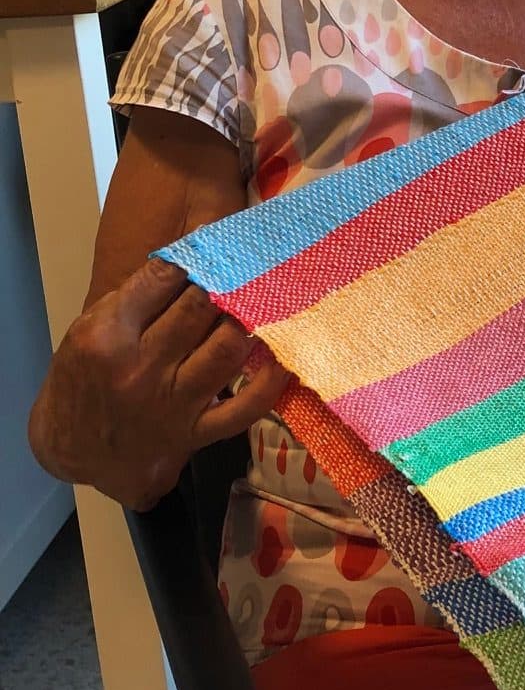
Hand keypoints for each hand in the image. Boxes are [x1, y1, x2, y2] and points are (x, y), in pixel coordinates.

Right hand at [28, 259, 291, 510]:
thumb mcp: (89, 331)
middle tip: (250, 263)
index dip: (197, 252)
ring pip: (227, 350)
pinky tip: (282, 356)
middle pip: (200, 310)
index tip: (219, 238)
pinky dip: (271, 381)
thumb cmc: (85, 380)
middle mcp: (140, 368)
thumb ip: (134, 297)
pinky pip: (246, 406)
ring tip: (264, 300)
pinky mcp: (196, 433)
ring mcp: (172, 403)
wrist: (77, 451)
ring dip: (250, 320)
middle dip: (228, 280)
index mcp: (108, 336)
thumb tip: (188, 256)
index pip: (162, 279)